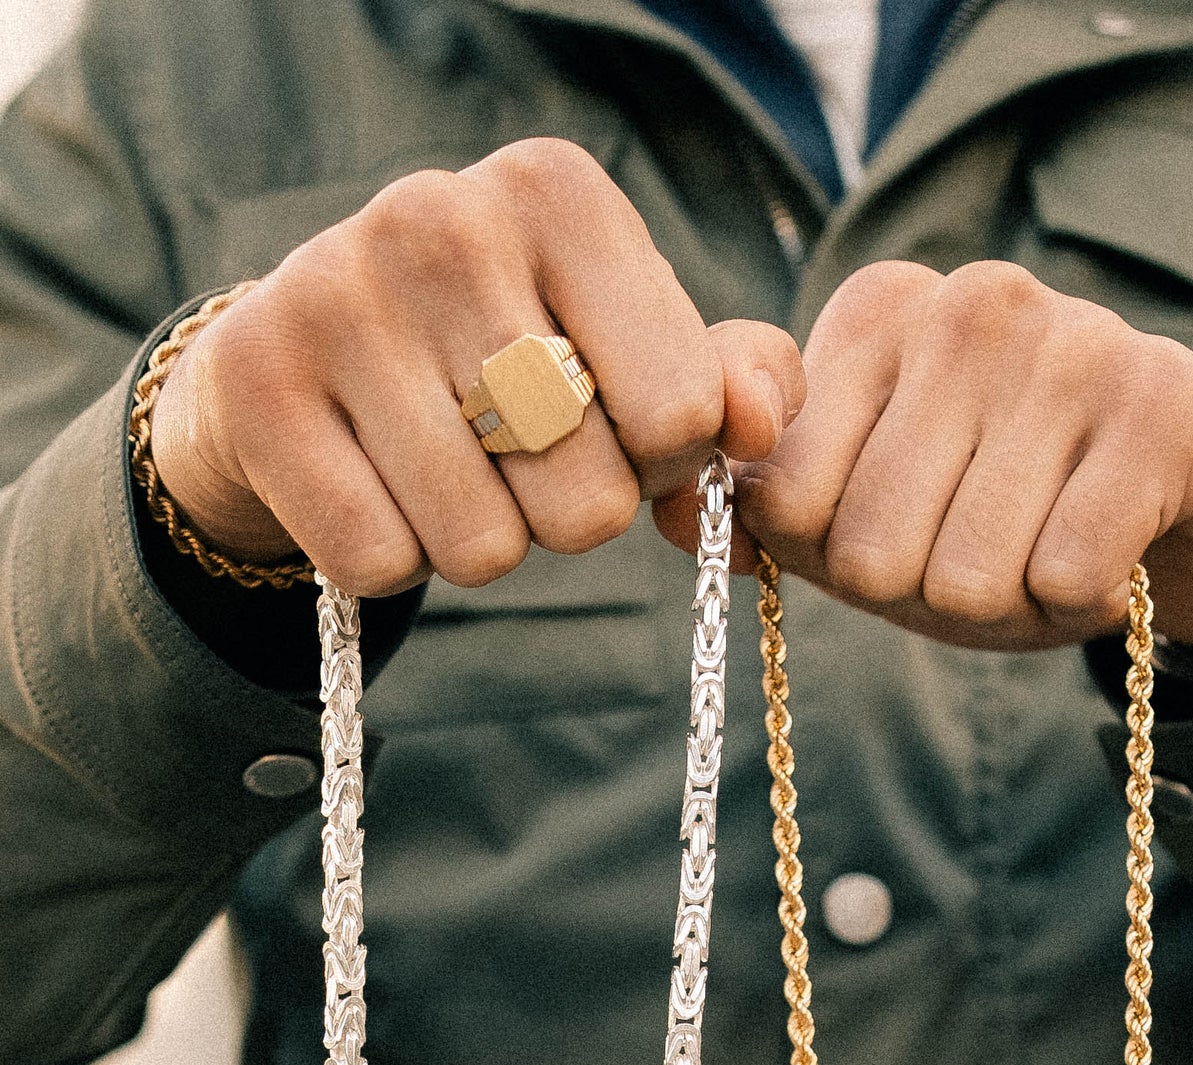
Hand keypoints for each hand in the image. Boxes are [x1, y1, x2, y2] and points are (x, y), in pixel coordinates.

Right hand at [150, 139, 803, 593]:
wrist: (303, 357)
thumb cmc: (505, 359)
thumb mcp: (633, 348)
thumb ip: (731, 382)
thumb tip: (754, 422)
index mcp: (558, 196)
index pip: (683, 415)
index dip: (653, 461)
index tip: (603, 423)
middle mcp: (442, 221)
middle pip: (589, 504)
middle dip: (562, 514)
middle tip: (508, 456)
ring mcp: (336, 296)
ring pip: (482, 549)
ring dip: (475, 544)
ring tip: (438, 469)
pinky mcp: (257, 384)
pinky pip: (377, 561)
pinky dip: (387, 559)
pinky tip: (367, 485)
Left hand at [660, 260, 1192, 652]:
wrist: (1177, 498)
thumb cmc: (997, 508)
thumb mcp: (867, 508)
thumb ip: (760, 507)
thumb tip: (662, 514)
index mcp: (876, 311)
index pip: (784, 500)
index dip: (835, 558)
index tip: (898, 522)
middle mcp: (967, 301)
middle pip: (869, 552)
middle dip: (921, 591)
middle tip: (983, 547)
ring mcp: (1070, 338)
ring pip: (964, 575)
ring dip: (1005, 605)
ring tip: (1042, 548)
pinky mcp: (1161, 401)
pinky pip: (1063, 575)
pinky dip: (1079, 601)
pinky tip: (1106, 551)